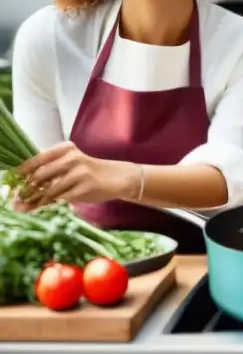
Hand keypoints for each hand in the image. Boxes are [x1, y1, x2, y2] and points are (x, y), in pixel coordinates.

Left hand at [18, 142, 137, 206]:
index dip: (22, 171)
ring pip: (49, 188)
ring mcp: (80, 172)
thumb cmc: (88, 173)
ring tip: (28, 203)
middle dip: (26, 188)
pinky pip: (61, 197)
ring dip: (36, 198)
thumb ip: (48, 174)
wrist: (117, 177)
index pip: (38, 158)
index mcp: (66, 148)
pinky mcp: (85, 187)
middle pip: (40, 174)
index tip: (14, 181)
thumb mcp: (70, 167)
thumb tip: (22, 190)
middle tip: (19, 196)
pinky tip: (44, 205)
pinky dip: (49, 203)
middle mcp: (73, 157)